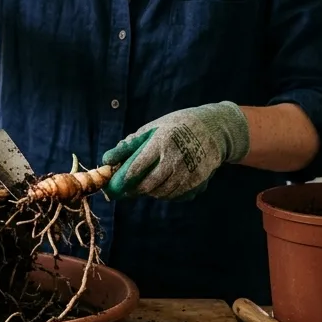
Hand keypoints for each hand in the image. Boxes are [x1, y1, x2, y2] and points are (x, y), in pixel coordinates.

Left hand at [101, 102, 250, 199]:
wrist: (212, 128)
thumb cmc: (176, 126)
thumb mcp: (153, 128)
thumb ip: (130, 144)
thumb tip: (108, 159)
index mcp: (161, 142)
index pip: (137, 167)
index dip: (124, 180)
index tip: (114, 186)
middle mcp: (174, 159)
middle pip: (149, 185)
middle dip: (135, 190)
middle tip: (127, 191)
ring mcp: (188, 172)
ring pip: (162, 193)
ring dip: (151, 193)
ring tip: (146, 186)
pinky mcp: (198, 181)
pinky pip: (177, 196)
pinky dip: (167, 194)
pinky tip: (164, 185)